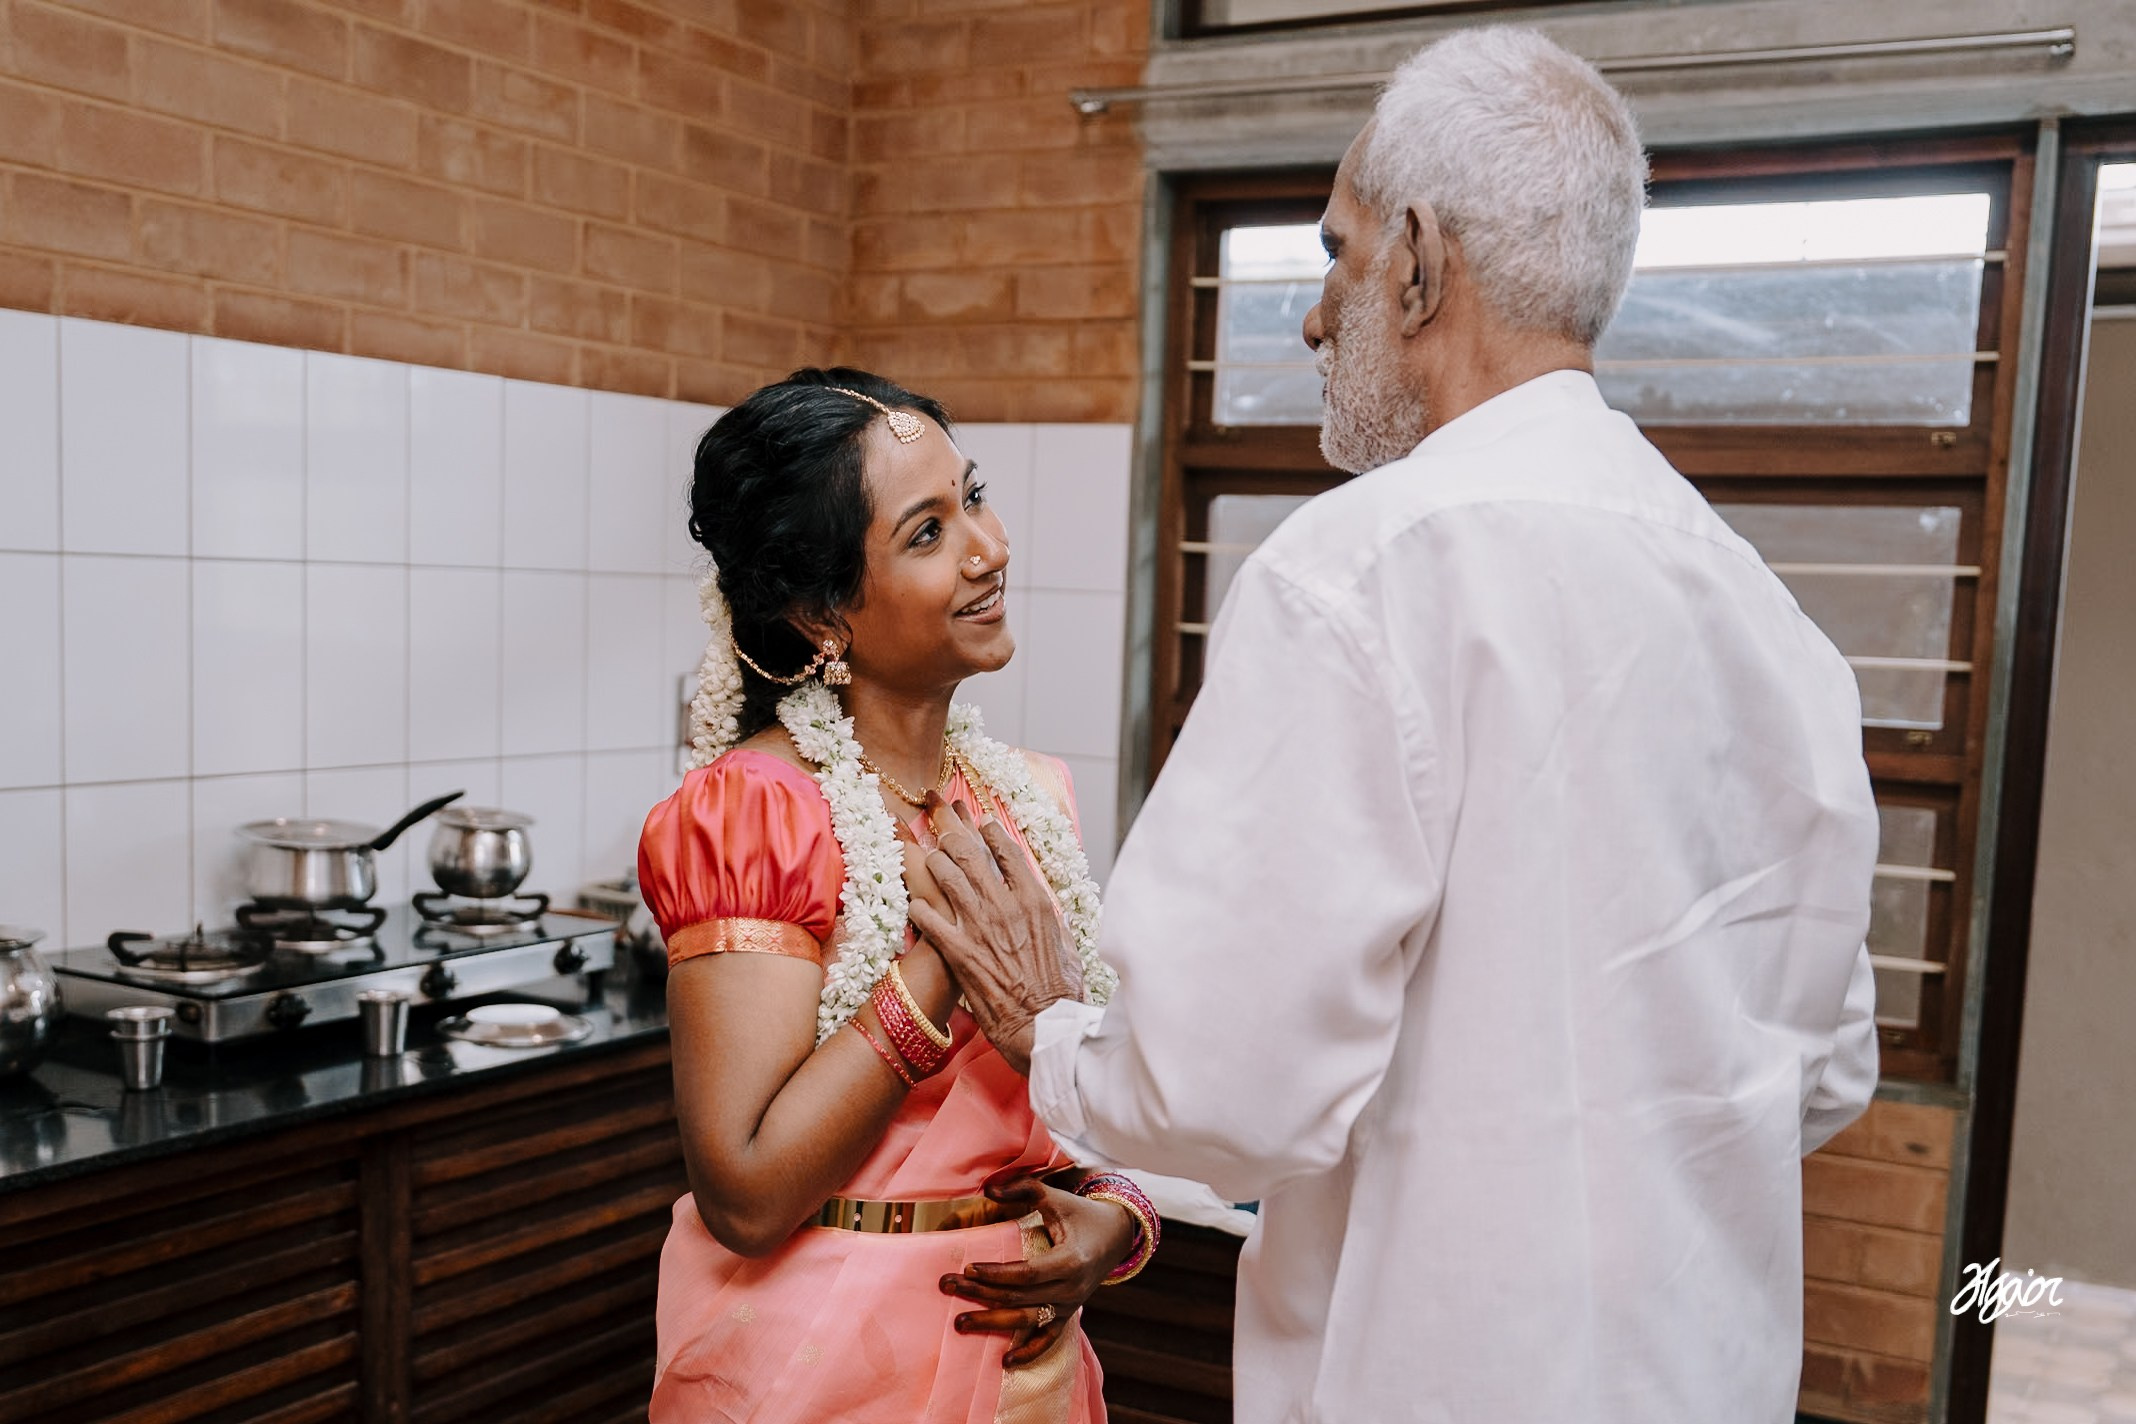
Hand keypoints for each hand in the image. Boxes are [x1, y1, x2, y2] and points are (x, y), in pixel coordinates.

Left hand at [907, 797, 1081, 1076]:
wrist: (1045, 1025)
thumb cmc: (1059, 989)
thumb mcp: (1063, 941)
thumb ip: (1047, 917)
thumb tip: (1040, 905)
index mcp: (1034, 899)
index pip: (1007, 850)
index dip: (988, 830)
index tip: (979, 822)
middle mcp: (1006, 905)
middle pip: (970, 852)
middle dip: (951, 832)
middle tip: (940, 822)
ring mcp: (981, 926)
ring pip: (945, 875)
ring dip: (933, 863)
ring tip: (927, 859)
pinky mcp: (960, 950)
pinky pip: (929, 917)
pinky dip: (919, 907)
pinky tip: (914, 905)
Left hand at [939, 1177, 1138, 1367]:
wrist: (1115, 1236)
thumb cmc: (1080, 1214)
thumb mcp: (1055, 1197)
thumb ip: (1023, 1189)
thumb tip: (988, 1189)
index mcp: (1070, 1261)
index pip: (1026, 1273)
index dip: (996, 1273)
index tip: (967, 1266)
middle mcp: (1070, 1289)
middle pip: (1018, 1296)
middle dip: (980, 1292)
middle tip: (948, 1286)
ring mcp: (1069, 1306)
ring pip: (1026, 1320)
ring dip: (992, 1322)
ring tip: (960, 1323)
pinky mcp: (1067, 1315)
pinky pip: (1048, 1339)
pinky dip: (1029, 1352)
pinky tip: (1005, 1361)